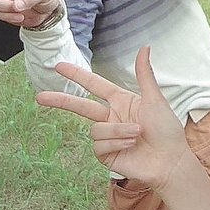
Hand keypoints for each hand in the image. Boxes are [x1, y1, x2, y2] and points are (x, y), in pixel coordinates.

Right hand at [36, 47, 189, 189]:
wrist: (170, 162)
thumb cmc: (167, 131)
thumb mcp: (154, 100)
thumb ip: (144, 74)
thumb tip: (145, 47)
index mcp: (121, 101)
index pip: (94, 85)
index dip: (77, 75)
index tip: (58, 66)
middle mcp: (111, 117)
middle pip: (80, 106)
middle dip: (61, 100)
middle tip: (39, 97)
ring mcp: (107, 136)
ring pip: (96, 129)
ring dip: (117, 130)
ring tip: (137, 134)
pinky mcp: (105, 154)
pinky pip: (99, 144)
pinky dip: (115, 142)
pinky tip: (130, 146)